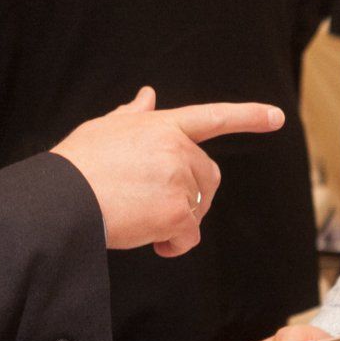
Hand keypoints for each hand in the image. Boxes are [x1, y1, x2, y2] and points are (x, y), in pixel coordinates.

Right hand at [52, 87, 284, 256]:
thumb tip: (147, 95)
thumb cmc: (76, 167)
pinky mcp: (179, 211)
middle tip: (159, 210)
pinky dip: (174, 245)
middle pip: (208, 177)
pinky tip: (151, 240)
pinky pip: (189, 236)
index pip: (213, 116)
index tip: (276, 117)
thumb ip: (132, 115)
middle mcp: (177, 147)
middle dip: (192, 197)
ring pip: (198, 209)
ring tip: (142, 221)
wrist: (63, 199)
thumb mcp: (103, 130)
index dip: (248, 116)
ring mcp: (180, 179)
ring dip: (177, 222)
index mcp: (161, 125)